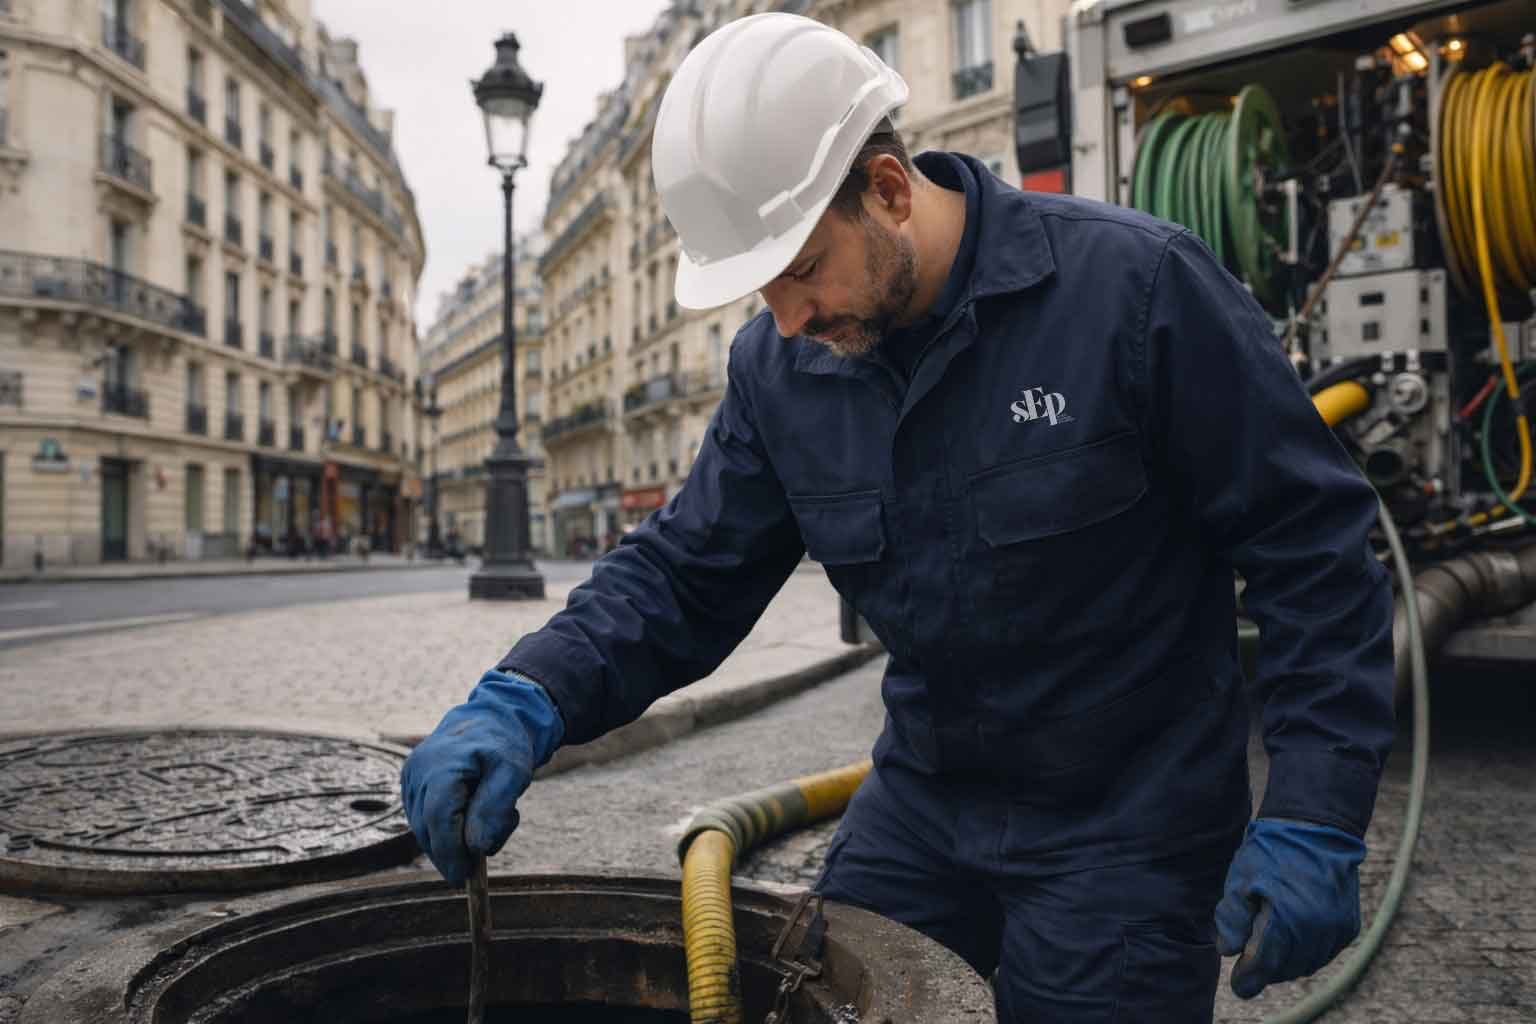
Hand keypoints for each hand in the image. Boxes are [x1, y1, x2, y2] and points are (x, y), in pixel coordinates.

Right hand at [400, 669, 563, 883]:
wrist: (490, 719)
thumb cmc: (504, 745)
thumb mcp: (513, 773)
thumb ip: (495, 809)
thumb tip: (478, 848)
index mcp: (441, 765)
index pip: (439, 819)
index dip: (450, 852)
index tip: (464, 876)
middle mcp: (418, 772)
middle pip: (428, 828)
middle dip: (453, 851)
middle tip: (482, 856)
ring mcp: (410, 778)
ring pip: (423, 828)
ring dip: (451, 839)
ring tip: (486, 817)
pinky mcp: (411, 785)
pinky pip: (423, 819)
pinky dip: (445, 828)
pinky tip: (470, 814)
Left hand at [1215, 818, 1365, 997]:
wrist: (1314, 827)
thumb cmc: (1271, 850)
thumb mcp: (1240, 879)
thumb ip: (1231, 919)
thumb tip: (1228, 951)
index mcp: (1287, 918)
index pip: (1265, 963)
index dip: (1248, 978)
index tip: (1238, 986)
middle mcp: (1317, 929)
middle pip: (1286, 968)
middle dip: (1265, 972)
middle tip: (1248, 970)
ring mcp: (1336, 929)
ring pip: (1307, 964)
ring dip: (1285, 966)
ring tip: (1267, 958)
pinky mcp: (1349, 925)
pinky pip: (1324, 952)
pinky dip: (1306, 956)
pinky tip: (1290, 948)